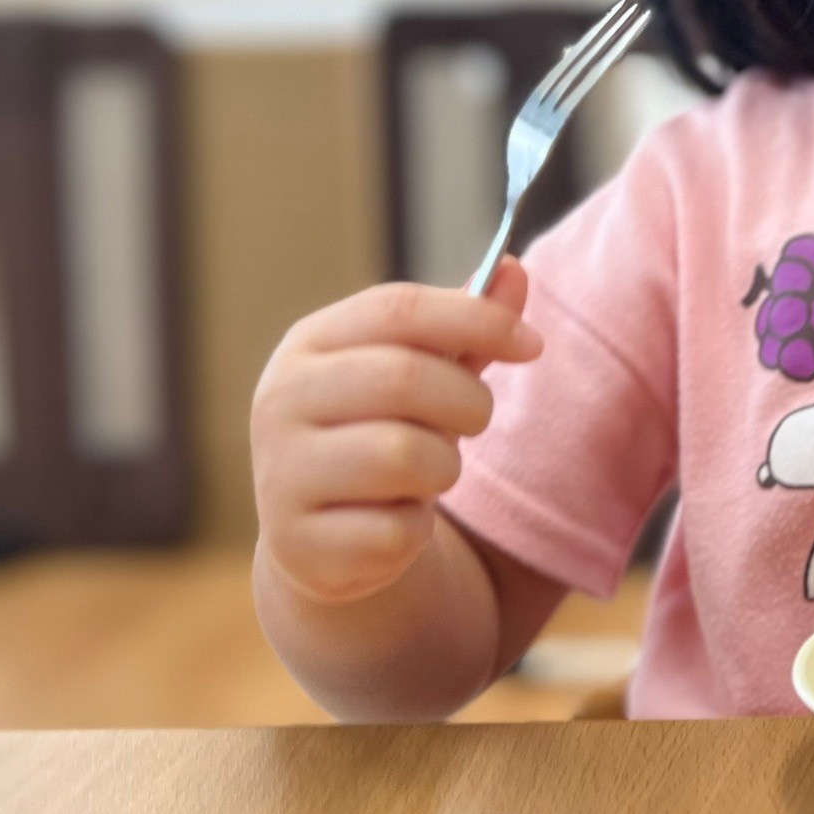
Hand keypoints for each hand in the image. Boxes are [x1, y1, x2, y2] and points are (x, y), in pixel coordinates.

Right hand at [252, 260, 541, 607]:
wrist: (320, 536)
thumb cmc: (381, 432)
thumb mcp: (422, 374)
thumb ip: (466, 328)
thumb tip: (513, 269)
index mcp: (309, 343)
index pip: (397, 308)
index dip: (476, 318)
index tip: (533, 345)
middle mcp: (280, 400)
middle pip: (403, 377)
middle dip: (467, 401)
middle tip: (477, 419)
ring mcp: (280, 473)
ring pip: (404, 456)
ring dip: (444, 468)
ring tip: (428, 472)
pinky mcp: (297, 545)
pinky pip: (395, 529)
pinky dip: (416, 527)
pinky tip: (395, 521)